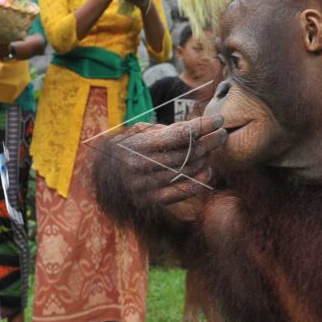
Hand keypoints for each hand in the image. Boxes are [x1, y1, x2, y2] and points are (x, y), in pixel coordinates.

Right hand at [107, 116, 226, 205]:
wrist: (101, 179)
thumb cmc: (125, 149)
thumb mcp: (138, 132)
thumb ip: (164, 131)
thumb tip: (193, 129)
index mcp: (137, 145)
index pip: (179, 135)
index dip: (202, 127)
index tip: (218, 121)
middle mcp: (141, 167)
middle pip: (186, 153)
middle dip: (208, 142)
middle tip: (220, 134)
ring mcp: (145, 186)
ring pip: (186, 170)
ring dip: (204, 159)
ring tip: (211, 149)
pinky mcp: (150, 201)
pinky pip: (181, 191)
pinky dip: (198, 181)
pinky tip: (207, 171)